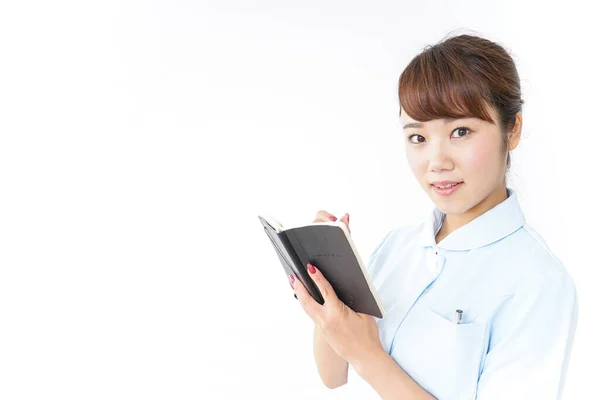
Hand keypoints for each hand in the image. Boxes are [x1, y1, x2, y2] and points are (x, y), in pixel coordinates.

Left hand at [289, 211, 383, 365]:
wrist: (365, 356)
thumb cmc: (367, 335)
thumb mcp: (364, 313)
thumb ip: (353, 300)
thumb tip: (345, 288)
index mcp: (337, 313)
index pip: (324, 290)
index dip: (317, 278)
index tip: (310, 268)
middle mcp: (326, 320)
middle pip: (307, 300)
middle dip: (299, 287)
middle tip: (292, 276)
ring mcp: (323, 327)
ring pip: (307, 309)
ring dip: (300, 296)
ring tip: (294, 285)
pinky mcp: (323, 332)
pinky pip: (312, 315)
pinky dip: (307, 305)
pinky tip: (305, 300)